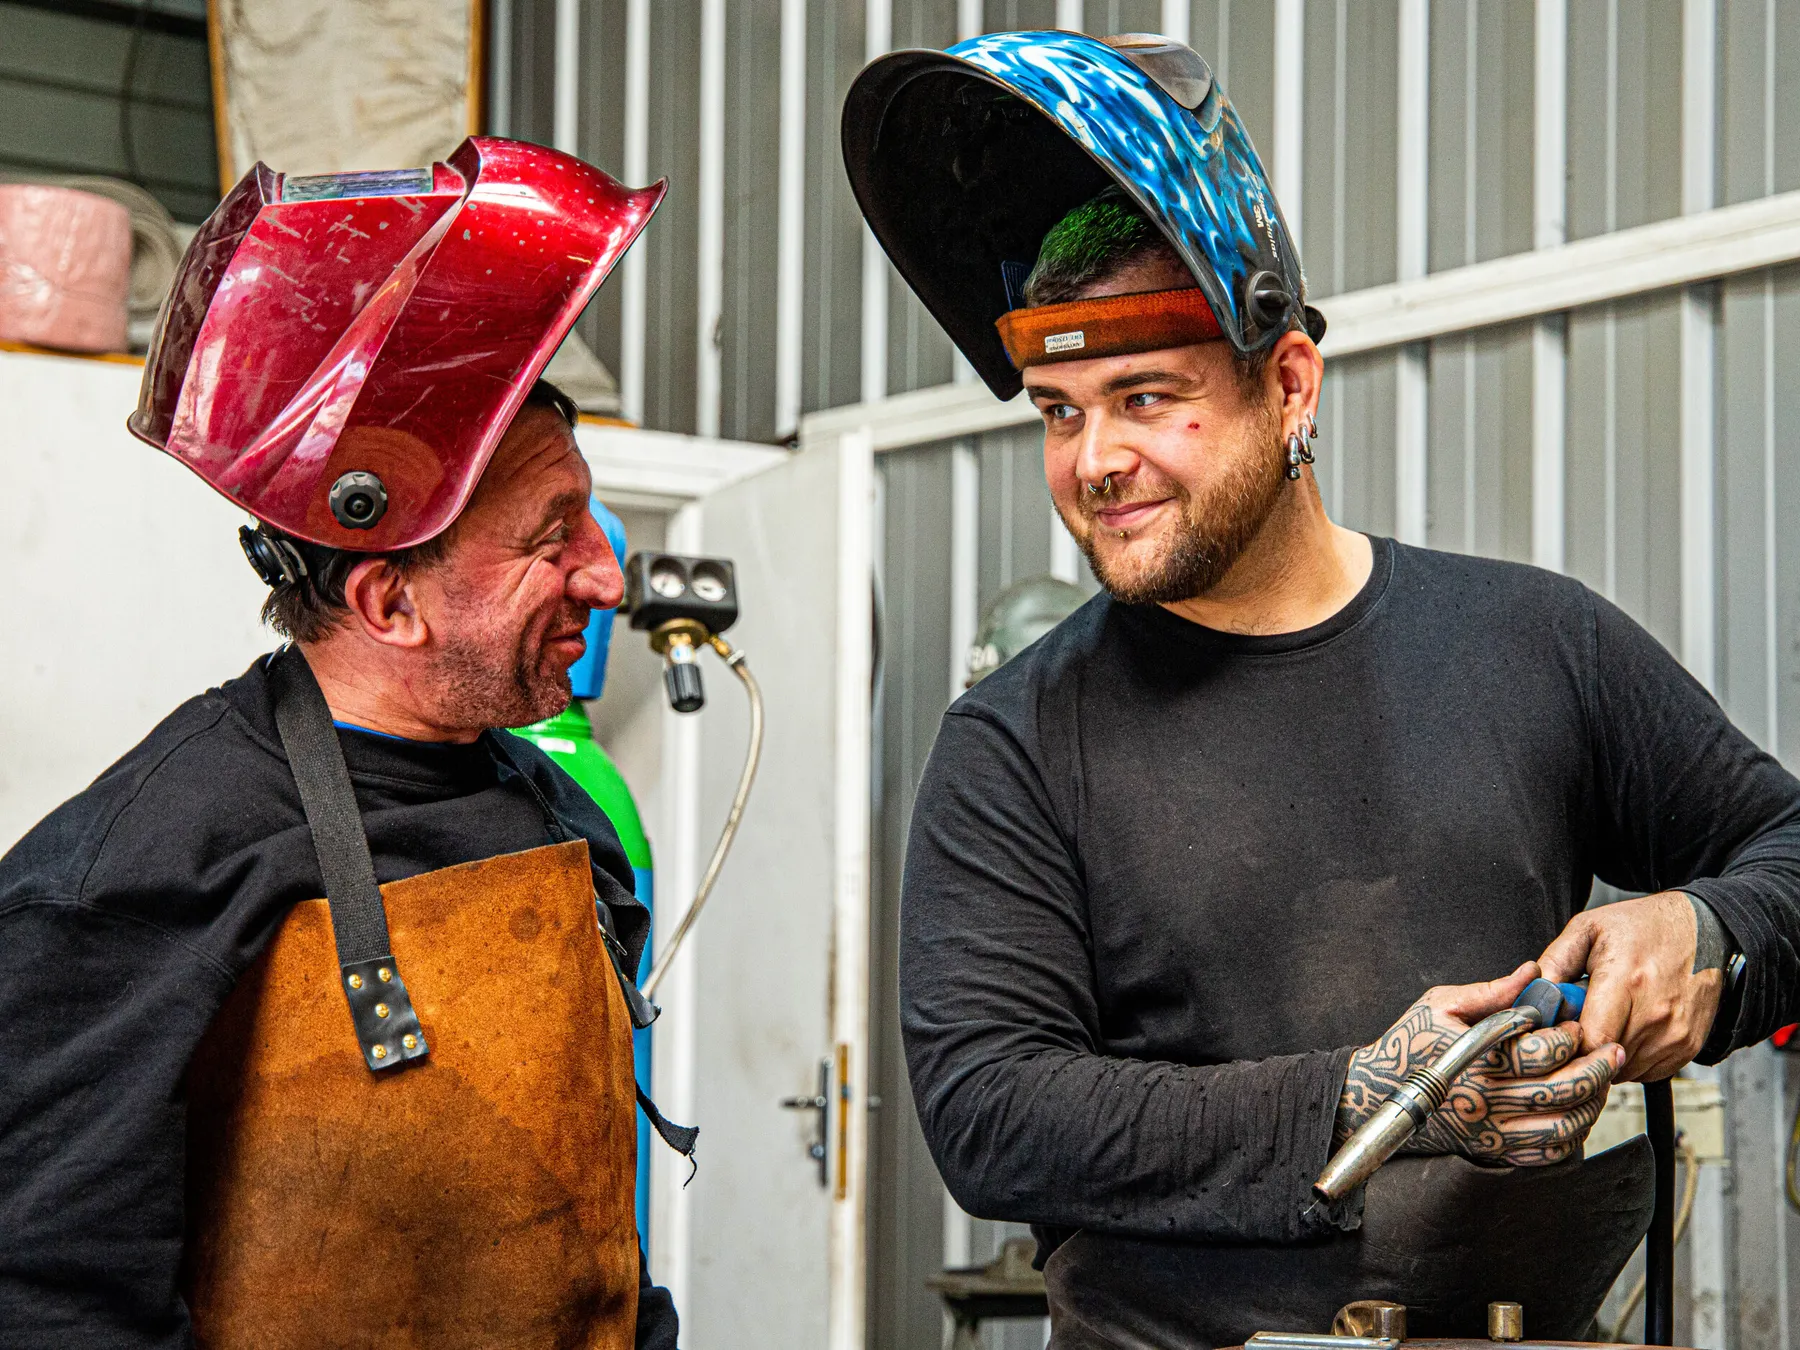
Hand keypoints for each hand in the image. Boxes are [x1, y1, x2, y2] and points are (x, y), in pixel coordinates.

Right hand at [1336, 962, 1623, 1166]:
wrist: (1377, 1093)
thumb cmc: (1409, 1043)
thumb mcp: (1441, 1004)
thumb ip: (1491, 991)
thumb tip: (1531, 972)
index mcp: (1476, 1060)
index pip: (1541, 1053)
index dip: (1569, 1038)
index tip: (1575, 1025)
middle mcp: (1487, 1100)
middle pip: (1562, 1092)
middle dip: (1597, 1069)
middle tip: (1612, 1052)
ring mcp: (1492, 1131)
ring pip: (1563, 1128)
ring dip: (1592, 1106)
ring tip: (1600, 1084)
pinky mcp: (1493, 1150)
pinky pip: (1546, 1154)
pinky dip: (1571, 1137)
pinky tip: (1576, 1113)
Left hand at [1537, 890, 1723, 1080]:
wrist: (1706, 932)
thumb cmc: (1642, 927)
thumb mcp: (1588, 928)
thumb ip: (1554, 962)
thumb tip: (1532, 995)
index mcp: (1627, 981)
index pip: (1589, 1040)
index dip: (1566, 1042)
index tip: (1558, 1029)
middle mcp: (1656, 1014)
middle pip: (1603, 1057)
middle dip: (1582, 1046)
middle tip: (1580, 1019)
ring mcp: (1676, 1035)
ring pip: (1624, 1070)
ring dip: (1605, 1053)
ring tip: (1606, 1019)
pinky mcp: (1688, 1047)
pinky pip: (1646, 1072)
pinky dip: (1630, 1058)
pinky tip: (1627, 1029)